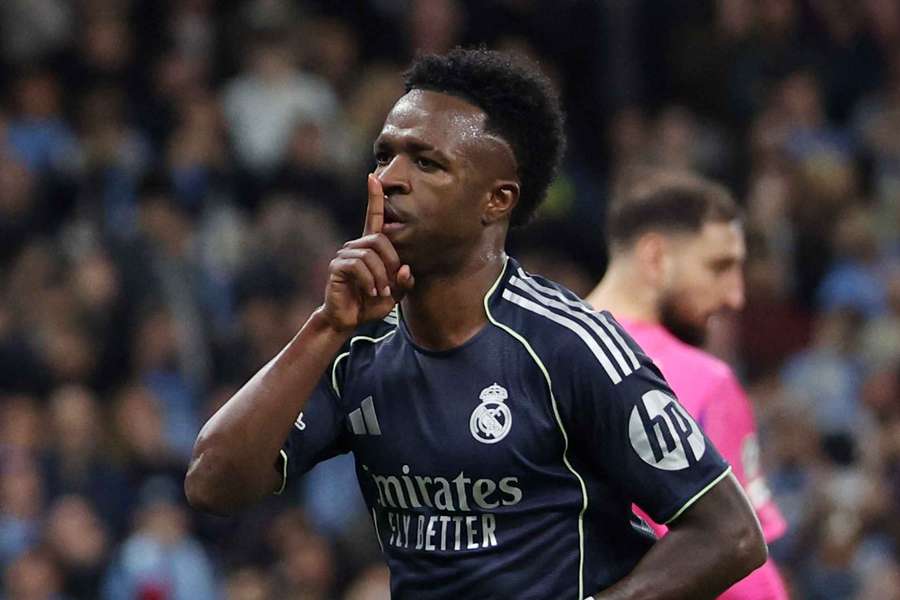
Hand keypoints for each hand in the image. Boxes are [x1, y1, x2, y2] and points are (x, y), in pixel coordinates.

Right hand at [321, 174, 414, 331]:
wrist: (349, 319)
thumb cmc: (371, 303)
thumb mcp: (395, 293)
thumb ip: (404, 281)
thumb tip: (405, 268)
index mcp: (371, 247)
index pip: (373, 217)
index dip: (374, 197)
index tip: (373, 177)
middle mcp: (356, 246)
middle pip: (380, 239)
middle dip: (391, 263)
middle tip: (390, 285)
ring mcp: (345, 254)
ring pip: (371, 254)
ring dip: (381, 277)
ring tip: (379, 292)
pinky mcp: (337, 266)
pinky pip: (359, 266)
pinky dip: (370, 281)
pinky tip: (369, 292)